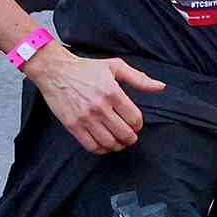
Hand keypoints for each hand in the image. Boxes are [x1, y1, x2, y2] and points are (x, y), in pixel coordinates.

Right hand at [24, 42, 166, 153]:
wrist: (55, 71)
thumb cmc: (87, 68)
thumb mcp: (115, 67)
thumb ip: (139, 79)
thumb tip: (161, 87)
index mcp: (113, 93)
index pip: (135, 119)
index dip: (138, 125)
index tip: (135, 123)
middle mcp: (100, 107)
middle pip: (124, 134)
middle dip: (131, 137)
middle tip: (129, 135)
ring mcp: (85, 118)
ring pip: (109, 143)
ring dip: (118, 145)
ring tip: (118, 141)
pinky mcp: (73, 125)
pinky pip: (92, 146)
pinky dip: (102, 149)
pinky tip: (104, 144)